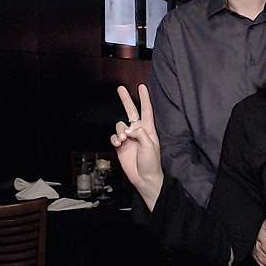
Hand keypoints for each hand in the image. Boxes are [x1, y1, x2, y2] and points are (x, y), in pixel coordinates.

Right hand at [110, 85, 163, 207]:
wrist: (144, 179)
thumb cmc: (151, 163)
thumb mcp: (150, 146)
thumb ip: (140, 134)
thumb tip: (128, 128)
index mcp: (148, 130)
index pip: (146, 110)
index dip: (144, 98)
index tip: (141, 86)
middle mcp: (138, 131)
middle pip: (131, 111)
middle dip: (125, 99)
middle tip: (120, 88)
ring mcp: (128, 138)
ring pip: (119, 126)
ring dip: (119, 131)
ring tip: (123, 140)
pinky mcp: (120, 147)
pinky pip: (114, 137)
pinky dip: (114, 139)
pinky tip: (118, 144)